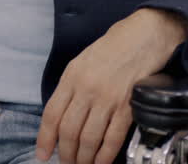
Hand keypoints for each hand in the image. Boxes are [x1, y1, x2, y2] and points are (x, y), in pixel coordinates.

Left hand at [35, 8, 187, 163]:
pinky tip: (100, 162)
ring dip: (84, 158)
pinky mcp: (128, 106)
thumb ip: (71, 88)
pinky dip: (105, 155)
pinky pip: (112, 138)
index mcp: (72, 76)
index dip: (45, 139)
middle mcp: (87, 88)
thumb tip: (61, 118)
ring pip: (89, 138)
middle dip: (66, 153)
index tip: (43, 154)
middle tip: (67, 163)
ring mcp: (108, 98)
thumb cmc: (114, 48)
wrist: (144, 35)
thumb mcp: (83, 61)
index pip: (52, 114)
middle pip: (69, 131)